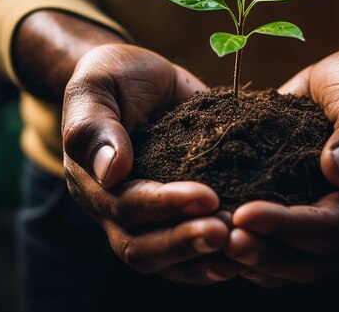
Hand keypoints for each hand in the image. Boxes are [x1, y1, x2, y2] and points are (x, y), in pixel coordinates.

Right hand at [62, 43, 240, 283]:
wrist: (137, 77)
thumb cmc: (114, 77)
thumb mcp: (97, 86)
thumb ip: (94, 126)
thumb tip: (112, 172)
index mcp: (93, 180)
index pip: (126, 206)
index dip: (165, 206)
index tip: (207, 196)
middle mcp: (115, 208)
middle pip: (142, 248)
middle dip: (185, 243)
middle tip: (226, 234)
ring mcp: (146, 218)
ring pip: (166, 262)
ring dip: (203, 260)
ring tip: (242, 248)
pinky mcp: (175, 215)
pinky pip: (188, 254)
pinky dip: (213, 260)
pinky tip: (246, 255)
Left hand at [225, 45, 338, 286]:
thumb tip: (338, 170)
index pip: (335, 228)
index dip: (291, 228)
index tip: (246, 215)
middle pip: (309, 261)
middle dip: (265, 254)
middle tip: (221, 239)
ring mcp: (318, 216)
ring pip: (287, 261)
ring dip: (249, 257)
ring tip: (209, 239)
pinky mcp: (291, 204)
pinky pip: (269, 239)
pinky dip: (242, 240)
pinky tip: (207, 227)